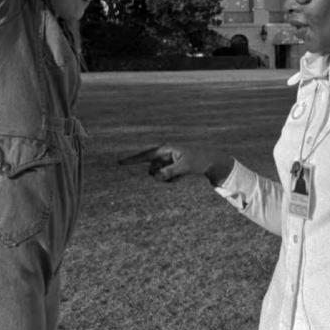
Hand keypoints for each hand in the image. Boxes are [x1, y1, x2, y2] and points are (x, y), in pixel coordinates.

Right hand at [118, 144, 233, 184]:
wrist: (211, 160)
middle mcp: (164, 154)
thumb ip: (170, 172)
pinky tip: (182, 176)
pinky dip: (171, 180)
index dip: (131, 160)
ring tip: (181, 176)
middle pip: (152, 169)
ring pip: (159, 175)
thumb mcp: (185, 167)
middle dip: (159, 176)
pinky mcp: (172, 167)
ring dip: (166, 179)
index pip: (145, 155)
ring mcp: (168, 161)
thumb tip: (155, 177)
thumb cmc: (198, 160)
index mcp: (166, 149)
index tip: (118, 163)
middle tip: (175, 176)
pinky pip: (166, 178)